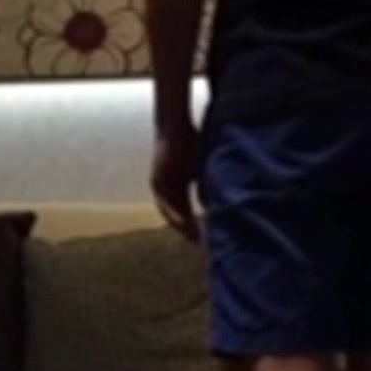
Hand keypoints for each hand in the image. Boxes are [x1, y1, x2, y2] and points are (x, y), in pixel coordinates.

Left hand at [151, 125, 200, 241]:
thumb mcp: (203, 169)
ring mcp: (160, 187)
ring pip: (170, 212)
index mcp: (178, 187)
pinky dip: (174, 214)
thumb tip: (214, 205)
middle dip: (189, 230)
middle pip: (178, 215)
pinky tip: (183, 223)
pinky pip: (164, 203)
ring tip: (193, 238)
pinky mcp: (156, 182)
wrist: (176, 127)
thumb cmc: (191, 142)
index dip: (197, 223)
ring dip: (181, 226)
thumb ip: (206, 186)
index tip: (207, 236)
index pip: (187, 211)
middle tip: (201, 243)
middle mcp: (167, 189)